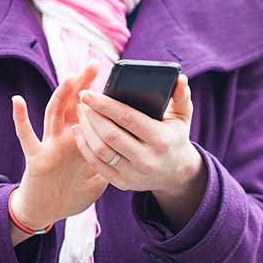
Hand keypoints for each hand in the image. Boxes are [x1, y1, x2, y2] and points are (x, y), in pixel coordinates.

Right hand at [9, 61, 107, 229]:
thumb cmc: (73, 194)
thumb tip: (131, 150)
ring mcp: (50, 144)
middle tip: (94, 64)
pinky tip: (18, 101)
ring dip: (61, 94)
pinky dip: (20, 119)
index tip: (116, 78)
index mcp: (82, 140)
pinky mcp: (36, 156)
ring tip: (70, 77)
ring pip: (55, 113)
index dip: (101, 96)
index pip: (92, 112)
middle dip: (83, 85)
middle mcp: (65, 137)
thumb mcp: (99, 178)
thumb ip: (111, 162)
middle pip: (74, 105)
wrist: (48, 212)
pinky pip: (26, 136)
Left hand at [72, 73, 204, 201]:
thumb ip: (182, 97)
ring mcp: (133, 174)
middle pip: (110, 134)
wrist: (176, 174)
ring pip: (100, 150)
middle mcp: (147, 159)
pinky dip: (85, 146)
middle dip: (92, 115)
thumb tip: (180, 78)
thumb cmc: (174, 137)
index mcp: (161, 139)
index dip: (105, 104)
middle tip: (83, 99)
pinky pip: (97, 164)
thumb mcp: (182, 117)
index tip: (88, 92)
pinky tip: (80, 130)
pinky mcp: (122, 183)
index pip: (127, 118)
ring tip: (81, 112)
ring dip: (86, 129)